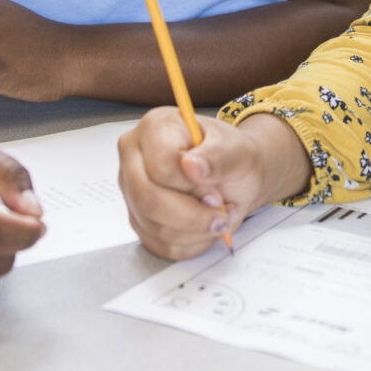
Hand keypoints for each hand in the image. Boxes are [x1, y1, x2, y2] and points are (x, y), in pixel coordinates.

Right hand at [116, 109, 305, 259]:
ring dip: (195, 231)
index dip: (192, 185)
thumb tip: (191, 166)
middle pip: (148, 199)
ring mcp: (131, 189)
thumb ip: (218, 157)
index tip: (216, 189)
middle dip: (192, 215)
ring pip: (153, 226)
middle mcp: (134, 156)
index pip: (161, 166)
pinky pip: (158, 244)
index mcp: (155, 127)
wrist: (235, 176)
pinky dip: (189, 243)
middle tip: (220, 212)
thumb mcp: (238, 151)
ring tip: (216, 216)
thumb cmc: (232, 157)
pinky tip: (203, 227)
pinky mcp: (137, 217)